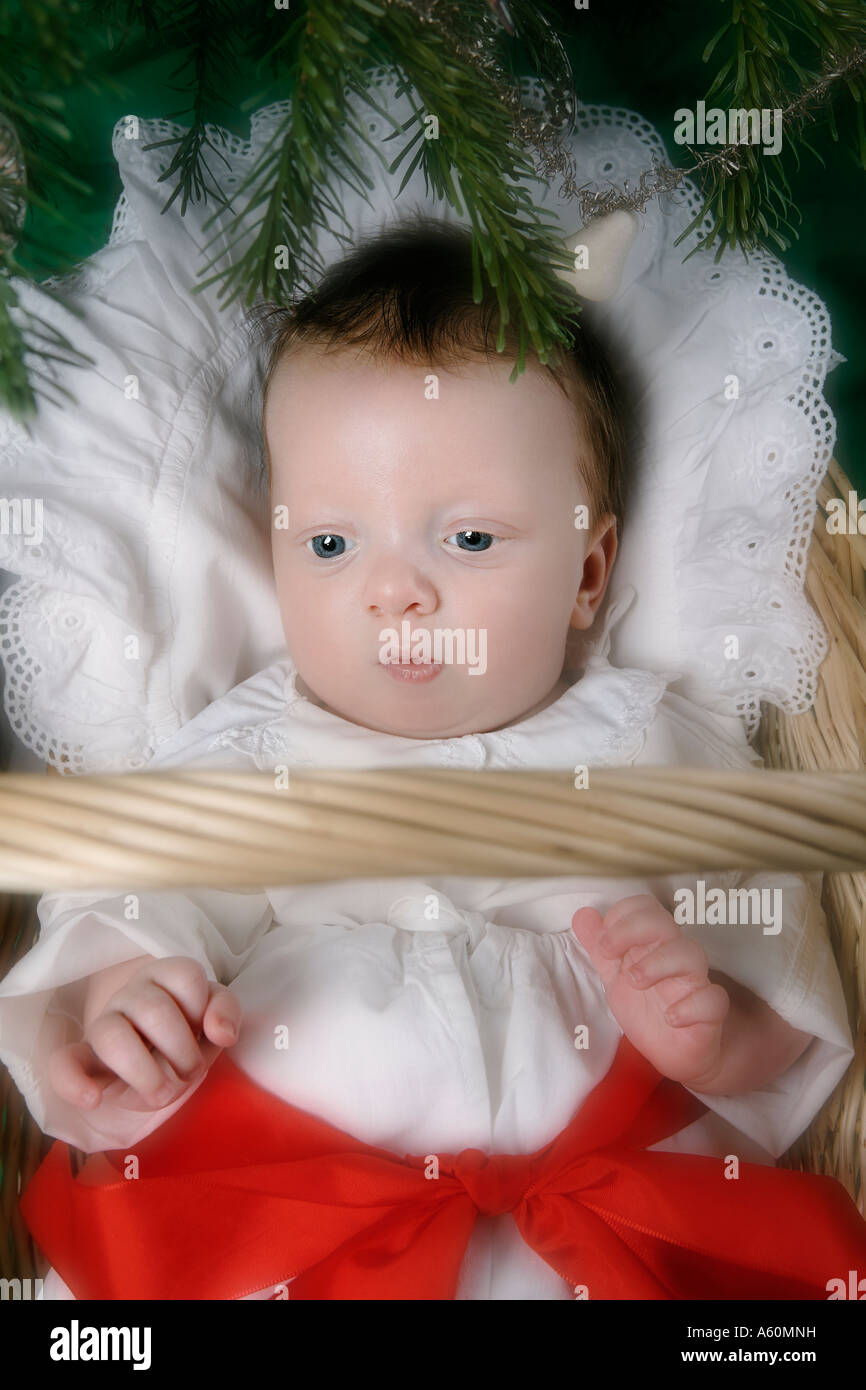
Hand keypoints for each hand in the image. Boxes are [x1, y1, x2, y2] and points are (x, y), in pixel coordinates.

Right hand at [47, 956, 241, 1112]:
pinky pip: (63, 1064)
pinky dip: (75, 1083)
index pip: (185, 975)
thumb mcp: (213, 1017)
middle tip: (190, 1073)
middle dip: (182, 1051)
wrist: (154, 1058)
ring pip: (110, 1036)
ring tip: (162, 1093)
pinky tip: (93, 1099)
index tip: (205, 1032)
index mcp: (164, 976)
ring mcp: (103, 1024)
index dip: (202, 1009)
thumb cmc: (187, 1030)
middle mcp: (131, 994)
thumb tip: (222, 1033)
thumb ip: (225, 1011)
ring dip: (144, 1072)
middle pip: (154, 1010)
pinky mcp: (83, 1059)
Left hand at [572, 894, 729, 1086]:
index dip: (621, 917)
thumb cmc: (647, 1009)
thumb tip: (583, 914)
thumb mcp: (615, 978)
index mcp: (652, 944)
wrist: (672, 1053)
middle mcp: (675, 956)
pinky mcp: (710, 1011)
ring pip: (691, 953)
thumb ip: (599, 948)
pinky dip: (691, 1006)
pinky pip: (713, 999)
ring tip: (635, 981)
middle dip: (634, 930)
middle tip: (612, 955)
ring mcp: (695, 981)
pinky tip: (671, 1017)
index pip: (645, 908)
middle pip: (664, 922)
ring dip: (659, 963)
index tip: (602, 944)